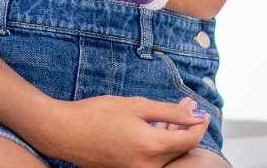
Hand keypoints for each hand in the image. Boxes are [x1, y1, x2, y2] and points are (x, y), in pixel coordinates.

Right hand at [34, 95, 208, 167]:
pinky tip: (158, 124)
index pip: (190, 140)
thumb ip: (169, 111)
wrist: (65, 132)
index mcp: (151, 148)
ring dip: (174, 133)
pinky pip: (152, 157)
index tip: (200, 110)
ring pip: (166, 153)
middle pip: (179, 148)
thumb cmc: (97, 115)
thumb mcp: (136, 106)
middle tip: (189, 106)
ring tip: (175, 112)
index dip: (199, 124)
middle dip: (187, 126)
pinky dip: (158, 142)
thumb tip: (194, 115)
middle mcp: (147, 167)